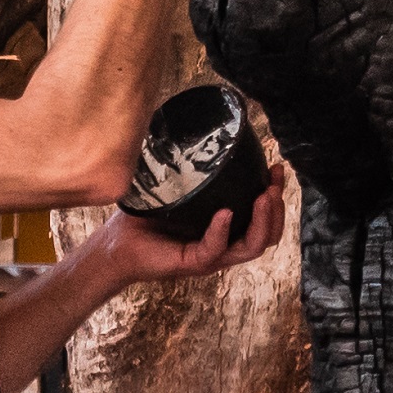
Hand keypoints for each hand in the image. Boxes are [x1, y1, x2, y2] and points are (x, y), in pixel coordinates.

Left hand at [97, 183, 282, 285]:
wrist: (115, 244)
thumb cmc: (143, 217)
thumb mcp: (175, 188)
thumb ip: (191, 170)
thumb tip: (196, 130)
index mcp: (225, 230)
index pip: (262, 220)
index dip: (275, 196)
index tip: (276, 168)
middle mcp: (223, 245)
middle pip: (267, 236)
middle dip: (278, 208)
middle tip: (275, 182)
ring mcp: (210, 257)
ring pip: (252, 247)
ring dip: (263, 221)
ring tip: (265, 196)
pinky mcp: (192, 262)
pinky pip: (215, 249)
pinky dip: (222, 230)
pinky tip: (225, 212)